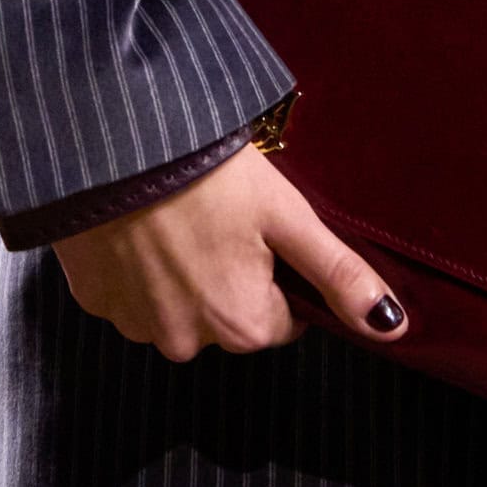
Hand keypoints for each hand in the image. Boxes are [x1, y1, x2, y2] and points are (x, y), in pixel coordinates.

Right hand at [51, 142, 407, 361]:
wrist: (112, 145)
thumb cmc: (209, 176)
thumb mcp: (286, 216)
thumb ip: (338, 275)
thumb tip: (393, 326)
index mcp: (242, 327)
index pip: (283, 320)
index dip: (279, 274)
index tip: (262, 232)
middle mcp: (187, 341)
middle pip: (230, 318)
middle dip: (231, 278)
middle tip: (221, 218)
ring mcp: (135, 325)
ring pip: (180, 310)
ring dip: (183, 276)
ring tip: (180, 218)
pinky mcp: (94, 301)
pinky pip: (132, 296)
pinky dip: (140, 269)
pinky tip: (142, 227)